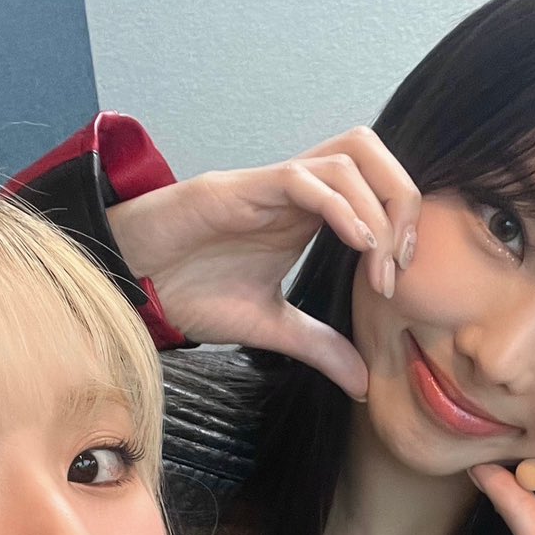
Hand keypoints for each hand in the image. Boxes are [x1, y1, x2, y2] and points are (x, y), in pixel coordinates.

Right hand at [105, 128, 419, 396]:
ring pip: (345, 157)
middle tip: (400, 263)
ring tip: (378, 265)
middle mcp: (293, 188)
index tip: (398, 283)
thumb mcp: (269, 325)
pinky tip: (355, 245)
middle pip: (369, 150)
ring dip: (376, 209)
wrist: (132, 282)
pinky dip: (339, 206)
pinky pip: (302, 178)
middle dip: (401, 199)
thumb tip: (364, 384)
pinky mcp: (238, 189)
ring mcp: (267, 184)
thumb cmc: (190, 290)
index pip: (373, 184)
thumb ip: (319, 347)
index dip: (401, 224)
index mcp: (306, 212)